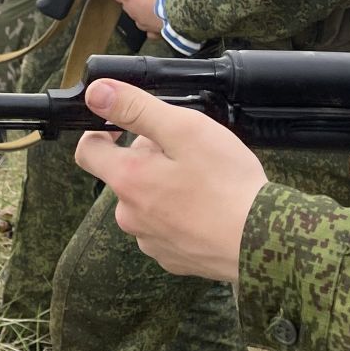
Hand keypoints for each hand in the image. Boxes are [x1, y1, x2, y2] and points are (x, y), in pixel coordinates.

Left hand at [74, 78, 265, 281]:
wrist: (261, 241)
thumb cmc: (226, 183)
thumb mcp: (184, 130)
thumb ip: (136, 109)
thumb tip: (96, 94)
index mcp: (128, 180)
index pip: (88, 151)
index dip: (101, 130)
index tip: (125, 125)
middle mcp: (130, 215)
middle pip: (126, 174)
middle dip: (149, 157)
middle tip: (189, 150)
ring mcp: (150, 240)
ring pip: (148, 201)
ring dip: (166, 186)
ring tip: (204, 180)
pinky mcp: (172, 257)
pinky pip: (166, 226)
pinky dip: (181, 213)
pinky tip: (208, 208)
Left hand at [112, 0, 178, 34]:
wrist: (181, 7)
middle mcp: (133, 10)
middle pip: (128, 5)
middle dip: (137, 0)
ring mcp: (142, 22)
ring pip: (138, 18)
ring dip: (146, 13)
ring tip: (159, 7)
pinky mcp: (154, 32)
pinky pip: (150, 31)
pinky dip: (155, 28)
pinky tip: (162, 22)